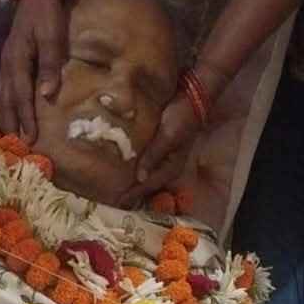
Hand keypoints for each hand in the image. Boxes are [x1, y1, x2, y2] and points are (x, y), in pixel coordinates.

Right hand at [0, 0, 67, 142]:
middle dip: (11, 125)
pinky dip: (4, 107)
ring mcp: (4, 65)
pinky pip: (2, 90)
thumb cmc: (46, 16)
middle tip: (16, 147)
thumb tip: (46, 94)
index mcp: (16, 61)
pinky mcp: (7, 64)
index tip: (30, 139)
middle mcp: (6, 66)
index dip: (25, 119)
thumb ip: (49, 65)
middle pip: (5, 101)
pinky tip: (8, 117)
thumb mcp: (52, 37)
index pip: (20, 96)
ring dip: (5, 118)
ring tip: (9, 138)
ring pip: (0, 97)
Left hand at [119, 91, 199, 206]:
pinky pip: (143, 165)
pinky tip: (120, 171)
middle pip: (146, 187)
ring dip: (131, 184)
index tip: (118, 204)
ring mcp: (162, 159)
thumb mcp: (168, 137)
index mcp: (170, 168)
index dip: (133, 195)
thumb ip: (154, 155)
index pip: (148, 186)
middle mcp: (166, 167)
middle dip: (131, 194)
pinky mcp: (157, 150)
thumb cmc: (182, 117)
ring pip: (144, 178)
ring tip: (113, 191)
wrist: (191, 99)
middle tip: (111, 202)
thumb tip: (140, 177)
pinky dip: (132, 171)